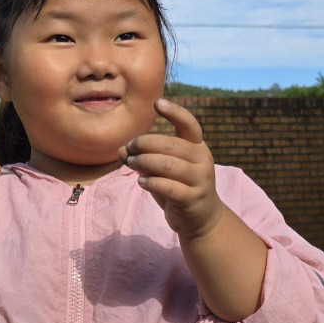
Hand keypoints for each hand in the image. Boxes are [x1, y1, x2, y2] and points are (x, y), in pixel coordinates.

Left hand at [119, 99, 223, 240]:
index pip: (189, 124)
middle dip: (145, 144)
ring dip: (145, 162)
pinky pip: (168, 186)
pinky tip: (141, 181)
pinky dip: (151, 182)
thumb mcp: (162, 171)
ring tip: (131, 163)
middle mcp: (202, 159)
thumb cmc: (178, 187)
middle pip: (171, 145)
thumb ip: (144, 158)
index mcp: (197, 147)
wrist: (201, 219)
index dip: (175, 112)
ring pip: (168, 164)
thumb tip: (121, 150)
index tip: (157, 103)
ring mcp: (200, 179)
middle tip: (128, 148)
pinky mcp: (193, 198)